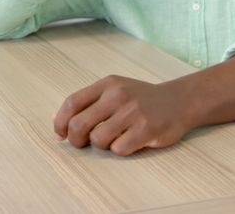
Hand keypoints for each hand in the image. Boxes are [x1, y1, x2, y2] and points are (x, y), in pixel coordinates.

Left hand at [52, 75, 192, 155]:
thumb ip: (87, 103)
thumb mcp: (114, 91)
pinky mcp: (147, 129)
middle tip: (83, 143)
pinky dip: (120, 150)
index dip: (61, 122)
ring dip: (102, 145)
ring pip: (98, 140)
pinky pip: (119, 149)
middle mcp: (118, 95)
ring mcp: (133, 112)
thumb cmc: (140, 99)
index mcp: (107, 84)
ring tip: (113, 139)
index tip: (61, 134)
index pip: (72, 103)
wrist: (179, 101)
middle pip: (79, 124)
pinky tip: (130, 142)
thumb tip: (56, 119)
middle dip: (76, 140)